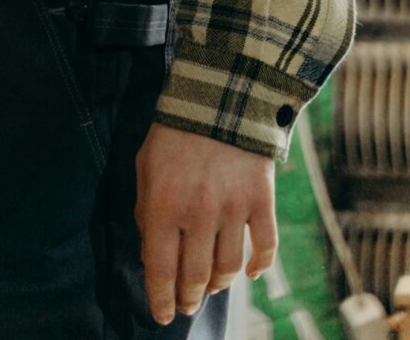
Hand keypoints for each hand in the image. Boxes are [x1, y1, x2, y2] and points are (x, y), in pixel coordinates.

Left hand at [134, 123, 275, 323]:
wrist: (219, 94)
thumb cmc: (175, 132)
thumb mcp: (145, 165)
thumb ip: (145, 209)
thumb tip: (150, 251)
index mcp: (162, 205)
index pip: (159, 268)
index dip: (160, 298)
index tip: (161, 315)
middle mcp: (198, 214)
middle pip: (195, 275)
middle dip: (188, 297)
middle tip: (187, 305)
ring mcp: (233, 209)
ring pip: (228, 268)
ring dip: (218, 285)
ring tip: (210, 287)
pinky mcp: (261, 201)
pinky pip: (264, 248)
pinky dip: (258, 267)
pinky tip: (250, 274)